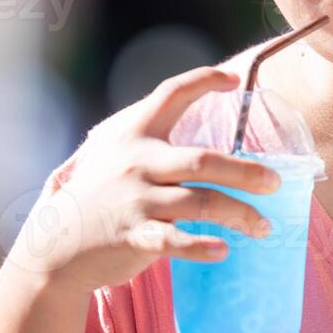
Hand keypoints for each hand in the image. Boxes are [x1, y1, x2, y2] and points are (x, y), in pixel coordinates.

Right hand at [7, 67, 282, 294]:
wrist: (56, 242)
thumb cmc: (95, 195)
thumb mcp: (111, 154)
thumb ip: (148, 143)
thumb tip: (201, 142)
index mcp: (132, 133)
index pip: (171, 94)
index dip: (204, 81)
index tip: (235, 82)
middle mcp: (135, 161)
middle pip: (202, 159)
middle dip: (245, 172)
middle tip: (276, 182)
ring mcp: (135, 199)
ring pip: (200, 203)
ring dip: (239, 214)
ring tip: (264, 227)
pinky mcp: (133, 235)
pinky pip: (176, 240)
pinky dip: (202, 246)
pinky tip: (223, 250)